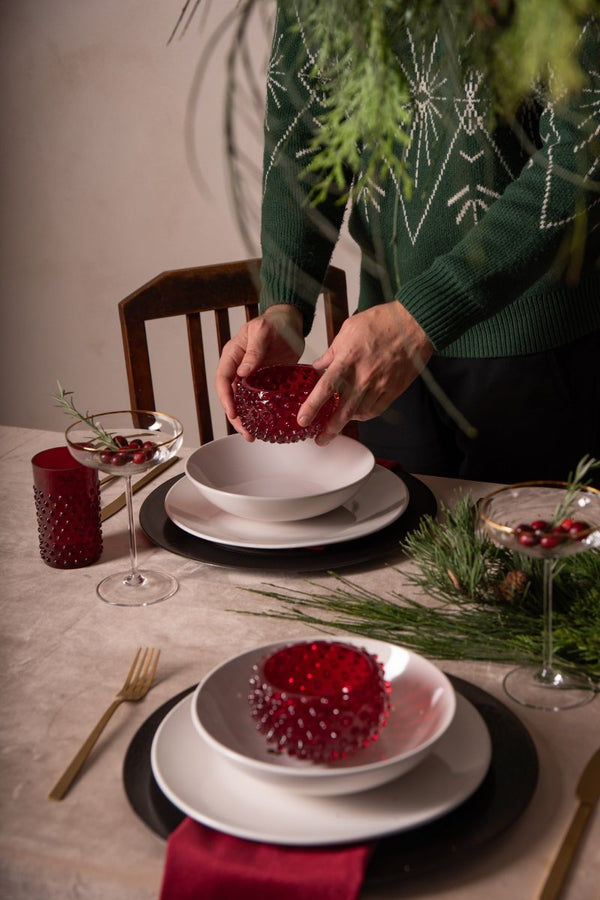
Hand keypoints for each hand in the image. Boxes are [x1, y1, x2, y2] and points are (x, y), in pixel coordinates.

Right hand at [215, 304, 304, 437]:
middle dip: (234, 416)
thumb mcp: (264, 331)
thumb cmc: (275, 322)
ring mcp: (251, 376)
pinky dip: (259, 413)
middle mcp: (238, 367)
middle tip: (245, 432)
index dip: (226, 398)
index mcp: (233, 355)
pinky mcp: (264, 382)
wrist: (291, 322)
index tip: (233, 412)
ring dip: (245, 419)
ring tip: (251, 435)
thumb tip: (243, 372)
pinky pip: (258, 400)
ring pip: (242, 401)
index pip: (223, 379)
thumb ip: (254, 350)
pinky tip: (264, 424)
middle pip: (230, 396)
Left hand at [297, 302, 432, 444]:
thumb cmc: (382, 323)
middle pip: (343, 412)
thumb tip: (319, 366)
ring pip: (359, 413)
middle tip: (320, 439)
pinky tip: (357, 414)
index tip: (303, 420)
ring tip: (337, 424)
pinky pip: (376, 410)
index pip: (325, 389)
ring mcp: (379, 386)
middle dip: (329, 430)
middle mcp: (363, 377)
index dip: (312, 407)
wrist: (413, 325)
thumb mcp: (348, 330)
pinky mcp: (392, 390)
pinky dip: (364, 415)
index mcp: (348, 360)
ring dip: (347, 422)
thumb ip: (332, 352)